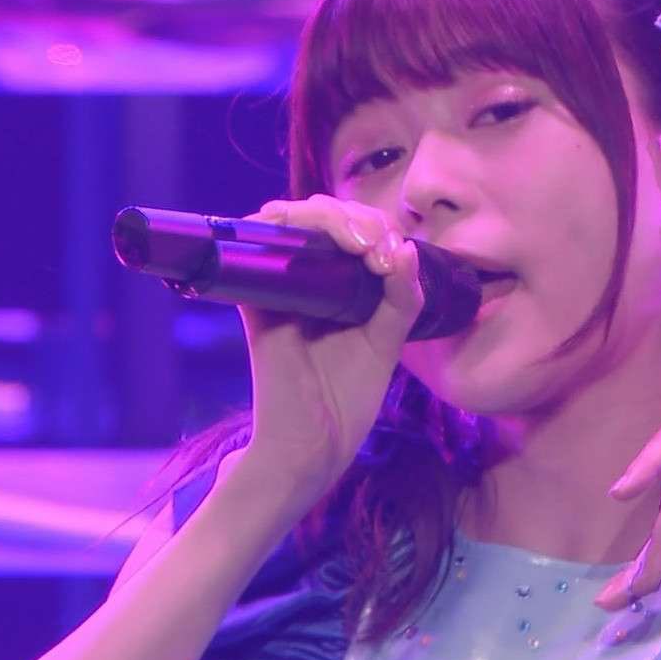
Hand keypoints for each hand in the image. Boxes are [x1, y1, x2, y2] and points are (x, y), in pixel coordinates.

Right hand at [232, 194, 426, 508]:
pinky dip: (282, 225)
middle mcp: (304, 279)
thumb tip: (406, 247)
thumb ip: (401, 298)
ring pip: (290, 218)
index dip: (374, 226)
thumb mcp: (386, 342)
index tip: (395, 256)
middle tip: (379, 250)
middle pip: (322, 214)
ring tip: (360, 245)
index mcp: (338, 286)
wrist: (314, 445)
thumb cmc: (347, 399)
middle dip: (357, 217)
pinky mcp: (254, 299)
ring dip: (327, 216)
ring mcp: (276, 286)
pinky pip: (254, 245)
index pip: (352, 229)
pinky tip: (319, 238)